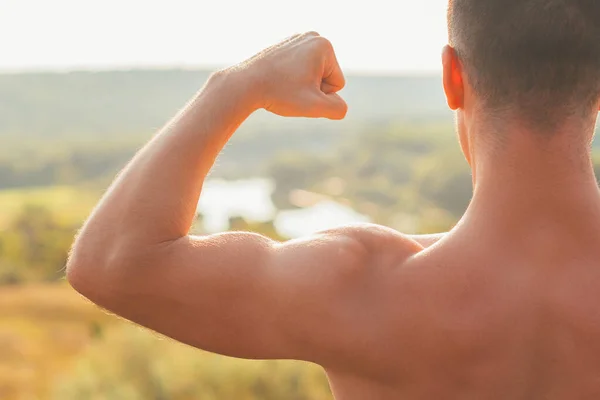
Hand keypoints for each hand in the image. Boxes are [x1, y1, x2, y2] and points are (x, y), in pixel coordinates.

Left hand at [228, 32, 347, 119]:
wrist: (245, 84)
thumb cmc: (279, 93)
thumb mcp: (314, 107)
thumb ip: (337, 109)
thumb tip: (341, 107)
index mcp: (324, 46)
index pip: (337, 83)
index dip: (321, 95)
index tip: (299, 91)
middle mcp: (313, 37)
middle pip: (326, 77)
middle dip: (312, 88)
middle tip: (289, 88)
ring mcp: (298, 39)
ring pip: (312, 75)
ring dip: (301, 85)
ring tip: (283, 83)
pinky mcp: (286, 45)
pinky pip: (299, 70)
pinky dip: (291, 78)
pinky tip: (277, 78)